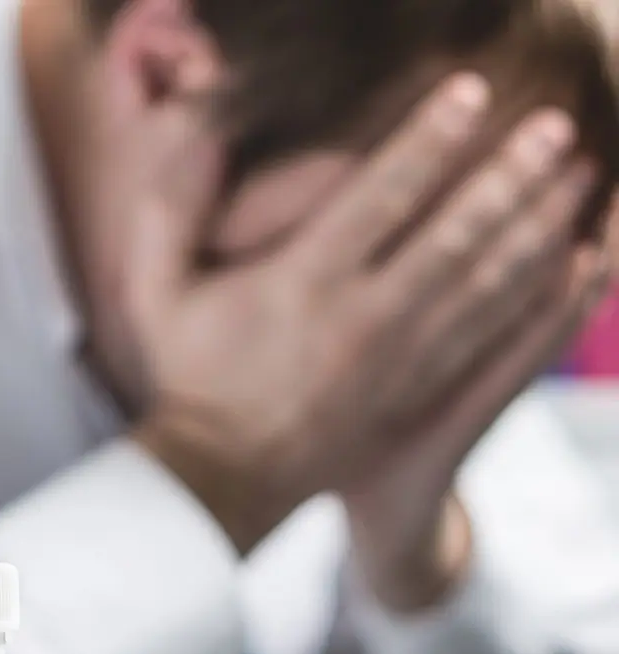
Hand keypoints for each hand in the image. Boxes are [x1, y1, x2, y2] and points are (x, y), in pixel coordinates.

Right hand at [126, 75, 601, 553]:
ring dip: (536, 229)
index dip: (430, 139)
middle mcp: (361, 319)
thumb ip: (171, 207)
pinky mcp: (415, 402)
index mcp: (299, 283)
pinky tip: (566, 270)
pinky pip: (490, 347)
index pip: (381, 194)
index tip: (472, 96)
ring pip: (484, 289)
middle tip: (555, 130)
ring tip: (578, 184)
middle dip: (510, 176)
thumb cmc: (190, 378)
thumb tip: (203, 130)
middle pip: (454, 235)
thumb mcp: (156, 292)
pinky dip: (535, 305)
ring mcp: (397, 367)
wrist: (223, 478)